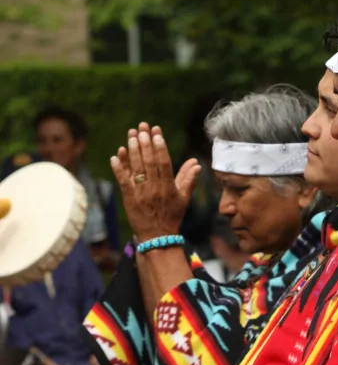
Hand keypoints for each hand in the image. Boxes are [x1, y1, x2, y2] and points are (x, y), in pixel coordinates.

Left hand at [110, 123, 200, 241]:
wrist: (157, 237)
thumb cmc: (172, 217)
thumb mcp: (184, 198)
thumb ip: (189, 179)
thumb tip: (196, 163)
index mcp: (169, 187)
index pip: (164, 162)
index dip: (160, 146)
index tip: (157, 132)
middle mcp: (155, 188)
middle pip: (149, 161)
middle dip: (145, 143)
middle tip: (142, 127)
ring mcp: (141, 193)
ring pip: (136, 168)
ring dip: (133, 150)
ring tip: (131, 135)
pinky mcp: (129, 199)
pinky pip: (123, 181)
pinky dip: (119, 168)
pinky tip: (116, 155)